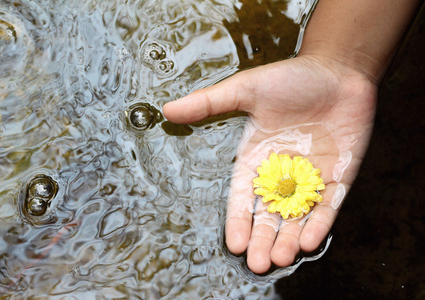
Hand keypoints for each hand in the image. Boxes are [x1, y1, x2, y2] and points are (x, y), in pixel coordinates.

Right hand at [163, 54, 376, 272]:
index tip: (234, 244)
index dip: (238, 221)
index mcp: (256, 157)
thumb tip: (168, 109)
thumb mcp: (246, 89)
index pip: (243, 197)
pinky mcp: (338, 178)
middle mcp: (280, 173)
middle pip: (269, 215)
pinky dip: (320, 224)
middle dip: (262, 240)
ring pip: (297, 217)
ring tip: (280, 258)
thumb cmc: (292, 78)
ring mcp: (310, 178)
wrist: (338, 71)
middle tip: (257, 264)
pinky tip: (309, 241)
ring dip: (289, 239)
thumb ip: (209, 103)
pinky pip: (328, 206)